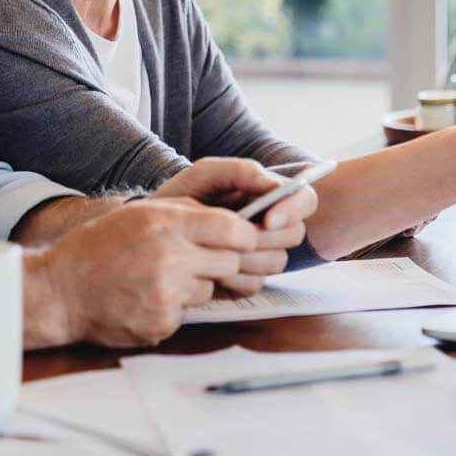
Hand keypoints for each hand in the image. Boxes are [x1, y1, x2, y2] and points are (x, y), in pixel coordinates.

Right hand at [38, 197, 257, 347]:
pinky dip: (175, 306)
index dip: (245, 235)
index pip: (234, 230)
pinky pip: (188, 313)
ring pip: (210, 288)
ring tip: (160, 276)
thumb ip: (186, 212)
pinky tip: (147, 297)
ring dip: (195, 284)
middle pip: (230, 262)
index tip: (243, 238)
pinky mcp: (162, 323)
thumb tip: (232, 219)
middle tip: (197, 259)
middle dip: (222, 260)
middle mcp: (171, 259)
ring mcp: (167, 295)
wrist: (60, 292)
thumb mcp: (141, 213)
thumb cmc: (99, 246)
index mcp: (167, 224)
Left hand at [154, 158, 316, 294]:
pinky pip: (255, 284)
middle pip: (295, 234)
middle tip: (236, 236)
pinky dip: (234, 278)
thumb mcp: (205, 175)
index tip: (267, 218)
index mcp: (268, 196)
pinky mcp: (244, 279)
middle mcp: (270, 225)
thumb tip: (273, 186)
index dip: (294, 210)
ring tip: (216, 249)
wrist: (150, 233)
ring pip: (278, 261)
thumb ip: (241, 171)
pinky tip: (211, 268)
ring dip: (248, 258)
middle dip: (266, 237)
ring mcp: (259, 254)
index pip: (306, 200)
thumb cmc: (181, 197)